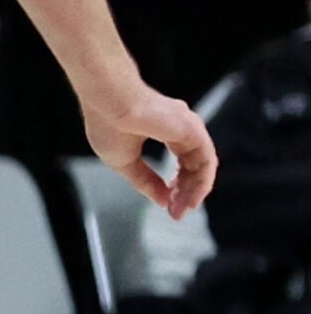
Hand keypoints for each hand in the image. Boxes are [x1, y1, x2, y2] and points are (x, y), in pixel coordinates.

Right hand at [84, 81, 215, 219]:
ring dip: (194, 191)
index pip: (180, 163)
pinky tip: (192, 197)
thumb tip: (164, 200)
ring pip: (202, 166)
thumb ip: (146, 181)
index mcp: (160, 130)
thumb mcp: (125, 163)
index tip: (169, 206)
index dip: (175, 187)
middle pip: (192, 167)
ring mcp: (188, 129)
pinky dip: (202, 183)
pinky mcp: (193, 131)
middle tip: (177, 212)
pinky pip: (206, 162)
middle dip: (185, 193)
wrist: (110, 101)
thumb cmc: (107, 123)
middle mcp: (178, 128)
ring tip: (183, 208)